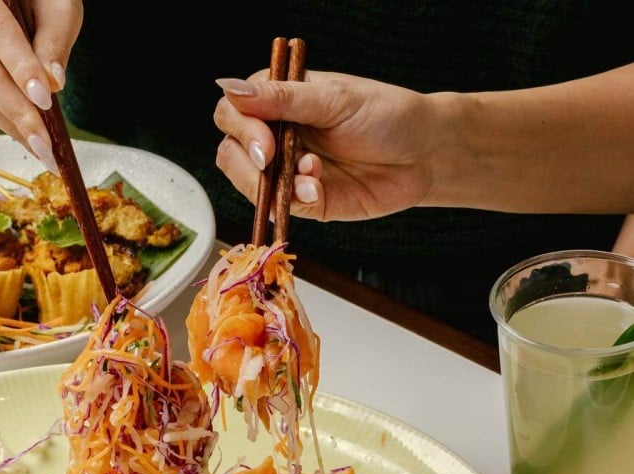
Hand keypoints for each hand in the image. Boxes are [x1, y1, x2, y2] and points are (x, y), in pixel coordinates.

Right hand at [213, 70, 442, 221]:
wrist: (426, 155)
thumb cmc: (386, 115)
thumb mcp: (334, 100)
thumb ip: (281, 98)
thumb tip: (228, 87)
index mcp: (278, 101)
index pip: (232, 113)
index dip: (241, 129)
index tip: (266, 140)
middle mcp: (276, 134)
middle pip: (231, 152)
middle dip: (250, 162)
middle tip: (277, 161)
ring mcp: (286, 170)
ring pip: (247, 184)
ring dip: (273, 184)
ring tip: (311, 177)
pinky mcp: (302, 200)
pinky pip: (279, 206)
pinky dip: (295, 199)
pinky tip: (318, 189)